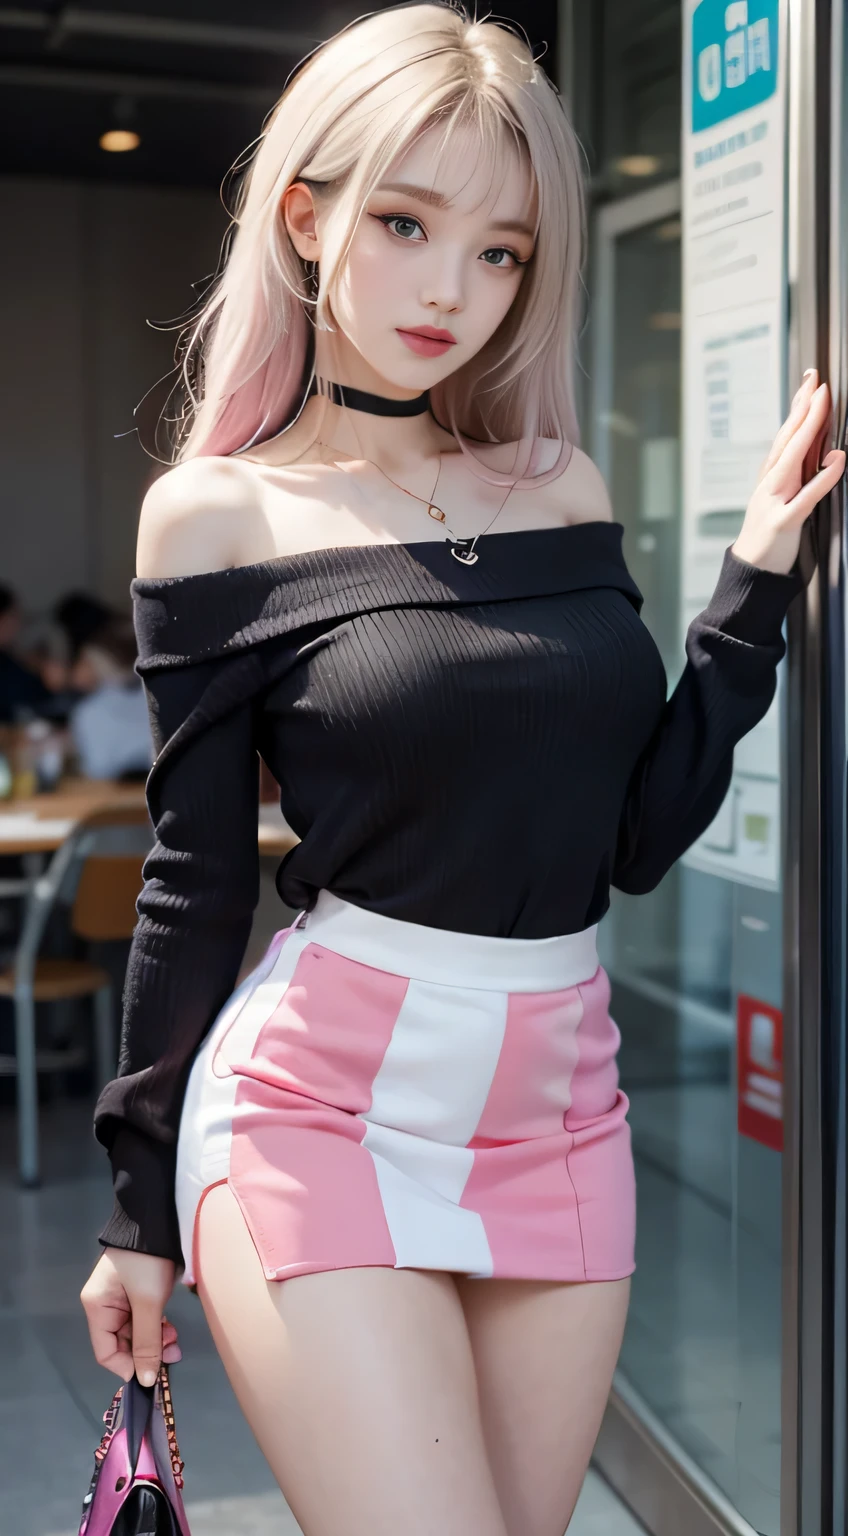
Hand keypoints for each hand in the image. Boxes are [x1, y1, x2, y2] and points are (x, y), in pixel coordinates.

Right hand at [81, 1248, 180, 1385]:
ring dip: (156, 1341)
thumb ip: (146, 1342)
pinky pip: (144, 1320)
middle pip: (123, 1343)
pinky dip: (157, 1327)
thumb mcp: (148, 1303)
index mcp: (97, 1307)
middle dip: (147, 1352)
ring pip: (136, 1333)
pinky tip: (171, 1329)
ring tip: (175, 1340)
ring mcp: (122, 1299)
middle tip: (173, 1353)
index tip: (152, 1375)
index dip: (128, 1366)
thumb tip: (144, 1381)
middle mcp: (105, 1305)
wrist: (159, 1220)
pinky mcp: (138, 1293)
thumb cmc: (148, 1262)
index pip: (106, 1352)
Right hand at [732, 369, 845, 574]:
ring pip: (792, 459)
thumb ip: (795, 475)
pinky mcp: (784, 523)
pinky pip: (808, 496)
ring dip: (808, 429)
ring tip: (822, 405)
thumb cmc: (769, 536)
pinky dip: (824, 477)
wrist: (751, 571)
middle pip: (787, 439)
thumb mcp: (779, 500)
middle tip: (816, 382)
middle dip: (802, 408)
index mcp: (770, 477)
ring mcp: (774, 501)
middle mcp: (769, 484)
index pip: (786, 434)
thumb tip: (818, 450)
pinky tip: (837, 460)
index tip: (810, 382)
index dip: (798, 406)